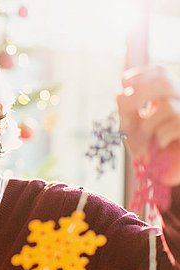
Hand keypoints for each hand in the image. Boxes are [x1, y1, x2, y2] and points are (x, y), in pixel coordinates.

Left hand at [117, 65, 179, 184]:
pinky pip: (176, 124)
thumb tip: (120, 95)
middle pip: (164, 81)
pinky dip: (161, 136)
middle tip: (122, 103)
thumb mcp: (132, 129)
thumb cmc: (149, 148)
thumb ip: (127, 113)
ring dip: (146, 124)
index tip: (124, 82)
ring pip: (167, 105)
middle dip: (139, 91)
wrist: (166, 171)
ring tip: (140, 143)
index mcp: (167, 96)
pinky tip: (159, 145)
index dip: (142, 74)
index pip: (160, 73)